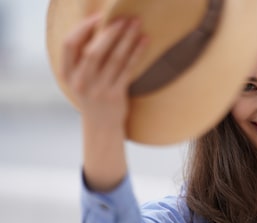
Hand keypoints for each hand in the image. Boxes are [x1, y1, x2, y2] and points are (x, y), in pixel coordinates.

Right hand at [61, 14, 148, 131]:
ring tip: (136, 23)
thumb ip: (81, 59)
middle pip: (94, 51)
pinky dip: (137, 52)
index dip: (83, 28)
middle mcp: (81, 82)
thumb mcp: (78, 79)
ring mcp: (99, 90)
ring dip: (127, 38)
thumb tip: (96, 27)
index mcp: (67, 74)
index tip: (98, 17)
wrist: (101, 126)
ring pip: (114, 58)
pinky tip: (144, 41)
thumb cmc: (92, 96)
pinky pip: (128, 69)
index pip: (69, 44)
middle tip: (124, 19)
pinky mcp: (116, 95)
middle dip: (110, 31)